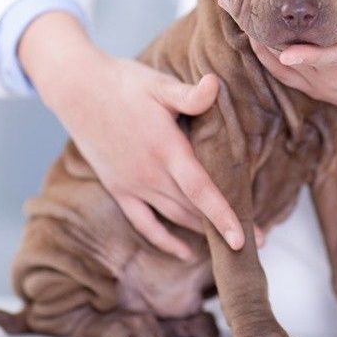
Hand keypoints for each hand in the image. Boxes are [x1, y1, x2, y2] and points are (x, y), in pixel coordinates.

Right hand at [19, 12, 262, 259]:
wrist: (78, 90)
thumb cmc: (124, 83)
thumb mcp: (159, 84)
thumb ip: (189, 94)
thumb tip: (216, 84)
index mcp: (166, 149)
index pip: (200, 190)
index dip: (222, 215)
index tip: (242, 239)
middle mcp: (150, 173)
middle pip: (193, 210)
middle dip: (224, 228)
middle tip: (259, 239)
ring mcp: (132, 185)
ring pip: (174, 218)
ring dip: (202, 234)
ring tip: (230, 247)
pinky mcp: (119, 189)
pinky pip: (145, 223)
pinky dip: (165, 240)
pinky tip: (185, 252)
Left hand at [251, 0, 336, 160]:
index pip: (335, 55)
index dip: (309, 55)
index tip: (287, 52)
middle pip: (297, 58)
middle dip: (268, 33)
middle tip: (241, 5)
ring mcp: (328, 87)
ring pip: (285, 67)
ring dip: (264, 43)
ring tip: (242, 16)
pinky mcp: (320, 92)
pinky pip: (286, 76)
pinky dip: (269, 58)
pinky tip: (257, 38)